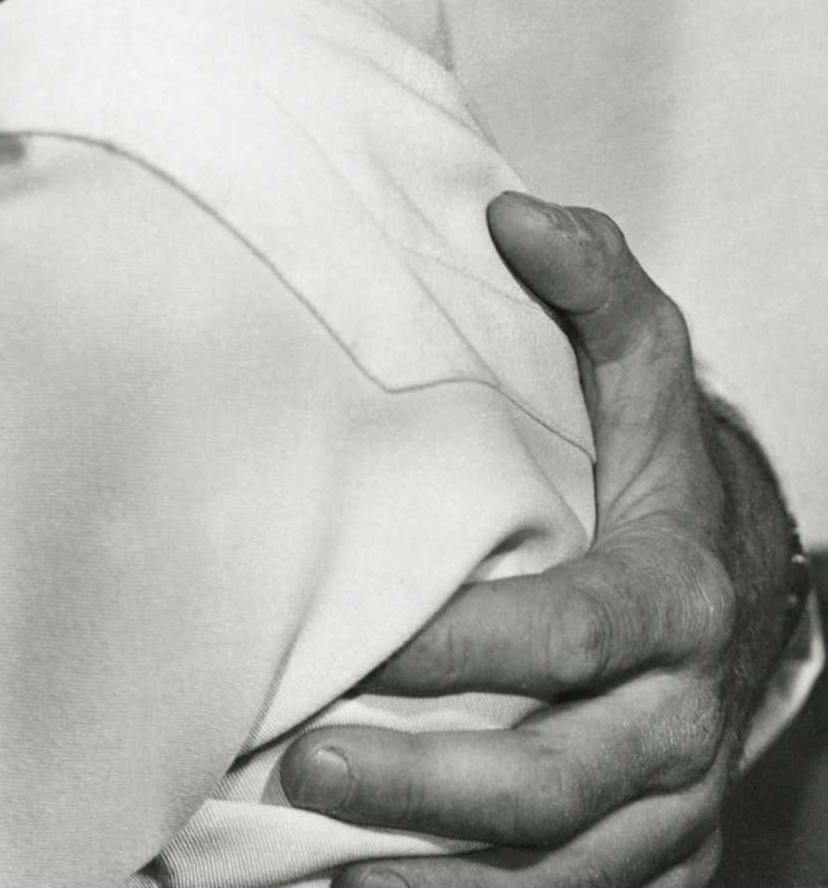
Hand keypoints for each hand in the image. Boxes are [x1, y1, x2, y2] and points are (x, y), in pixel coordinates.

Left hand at [278, 193, 785, 887]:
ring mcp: (669, 807)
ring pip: (558, 873)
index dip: (472, 646)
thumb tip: (517, 215)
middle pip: (560, 783)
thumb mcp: (638, 353)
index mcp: (676, 597)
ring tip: (307, 868)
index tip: (368, 642)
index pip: (575, 637)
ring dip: (432, 877)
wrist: (734, 572)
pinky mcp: (649, 864)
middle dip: (430, 787)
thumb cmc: (652, 458)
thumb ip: (590, 279)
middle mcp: (681, 721)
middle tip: (303, 765)